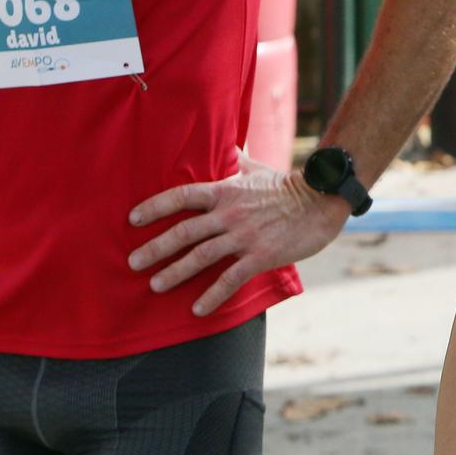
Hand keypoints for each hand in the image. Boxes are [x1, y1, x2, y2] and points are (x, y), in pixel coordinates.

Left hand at [127, 149, 347, 316]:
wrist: (322, 202)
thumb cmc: (288, 186)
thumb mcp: (257, 169)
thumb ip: (236, 161)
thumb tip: (224, 145)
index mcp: (226, 191)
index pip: (182, 196)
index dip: (155, 206)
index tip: (133, 219)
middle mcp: (230, 213)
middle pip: (184, 231)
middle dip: (155, 247)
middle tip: (133, 262)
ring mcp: (245, 236)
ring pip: (201, 256)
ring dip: (175, 272)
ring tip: (155, 285)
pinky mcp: (261, 256)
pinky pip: (231, 278)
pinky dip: (212, 295)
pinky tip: (197, 309)